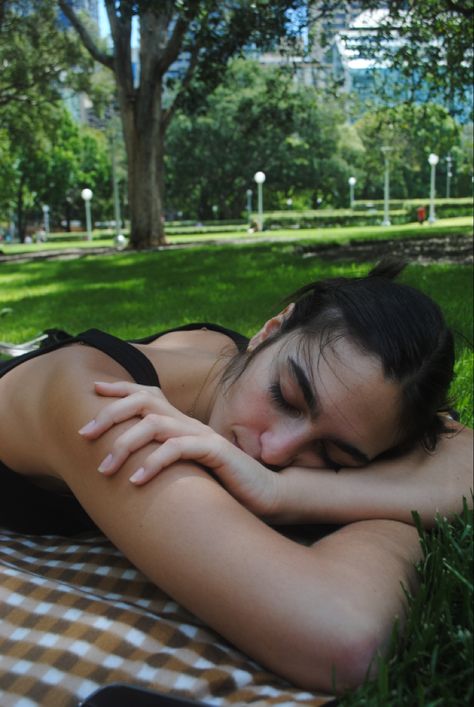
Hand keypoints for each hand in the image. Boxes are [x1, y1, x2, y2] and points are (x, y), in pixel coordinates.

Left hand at [79, 381, 280, 517]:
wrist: (265, 493)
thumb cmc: (223, 483)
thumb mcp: (187, 466)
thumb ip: (165, 457)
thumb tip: (130, 463)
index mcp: (182, 422)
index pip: (148, 394)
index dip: (121, 388)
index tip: (94, 389)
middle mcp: (190, 423)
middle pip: (144, 402)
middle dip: (110, 414)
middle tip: (85, 434)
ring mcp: (202, 435)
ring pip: (155, 425)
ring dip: (125, 445)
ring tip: (105, 469)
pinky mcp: (215, 452)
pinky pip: (178, 449)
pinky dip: (154, 463)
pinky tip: (137, 481)